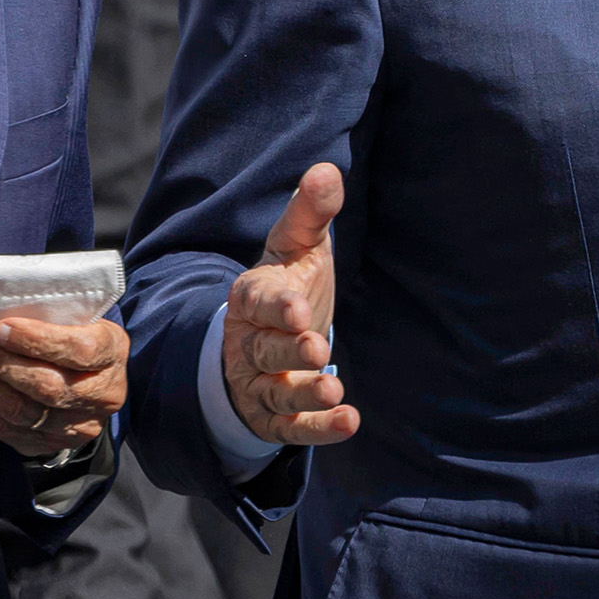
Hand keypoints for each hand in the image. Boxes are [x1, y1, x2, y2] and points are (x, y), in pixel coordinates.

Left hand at [0, 317, 126, 459]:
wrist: (84, 376)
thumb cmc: (72, 330)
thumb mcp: (77, 312)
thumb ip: (48, 307)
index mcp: (113, 353)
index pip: (82, 351)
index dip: (39, 341)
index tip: (1, 327)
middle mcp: (102, 396)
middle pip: (47, 386)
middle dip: (0, 362)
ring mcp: (76, 427)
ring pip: (22, 412)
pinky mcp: (47, 445)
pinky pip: (4, 430)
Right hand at [223, 163, 359, 447]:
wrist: (265, 338)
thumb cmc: (289, 286)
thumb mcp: (297, 248)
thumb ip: (310, 213)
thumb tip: (328, 171)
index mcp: (252, 297)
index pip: (259, 301)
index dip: (278, 307)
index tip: (300, 309)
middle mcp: (249, 342)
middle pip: (266, 349)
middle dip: (290, 351)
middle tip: (317, 348)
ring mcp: (258, 383)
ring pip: (276, 392)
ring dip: (304, 393)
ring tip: (334, 389)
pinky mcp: (273, 418)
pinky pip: (291, 428)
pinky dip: (317, 428)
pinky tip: (348, 422)